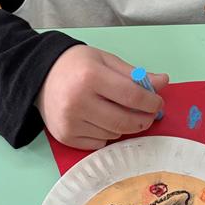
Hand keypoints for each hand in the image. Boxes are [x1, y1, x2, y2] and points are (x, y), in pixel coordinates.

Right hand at [36, 46, 167, 149]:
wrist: (40, 76)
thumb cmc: (77, 65)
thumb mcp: (106, 60)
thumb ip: (135, 74)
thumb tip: (163, 82)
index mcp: (90, 77)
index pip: (132, 96)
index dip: (151, 102)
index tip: (158, 103)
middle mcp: (78, 102)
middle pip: (125, 120)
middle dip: (144, 119)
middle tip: (148, 114)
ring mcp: (70, 122)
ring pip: (114, 134)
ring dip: (124, 126)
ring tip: (118, 111)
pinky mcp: (66, 137)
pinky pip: (99, 143)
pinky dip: (107, 134)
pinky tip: (100, 120)